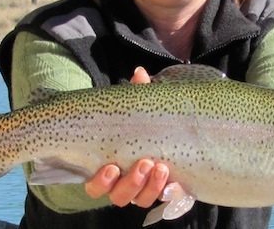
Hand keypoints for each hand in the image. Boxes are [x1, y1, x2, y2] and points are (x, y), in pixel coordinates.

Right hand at [84, 67, 167, 207]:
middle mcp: (123, 185)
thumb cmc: (140, 124)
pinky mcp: (164, 192)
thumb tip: (140, 73)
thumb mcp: (137, 110)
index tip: (111, 167)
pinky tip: (177, 182)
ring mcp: (144, 190)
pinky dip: (170, 193)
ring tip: (161, 167)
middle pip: (120, 197)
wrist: (165, 134)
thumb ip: (137, 94)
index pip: (96, 187)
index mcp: (108, 170)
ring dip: (150, 188)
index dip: (101, 182)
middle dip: (132, 183)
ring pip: (140, 200)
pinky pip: (165, 200)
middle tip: (145, 163)